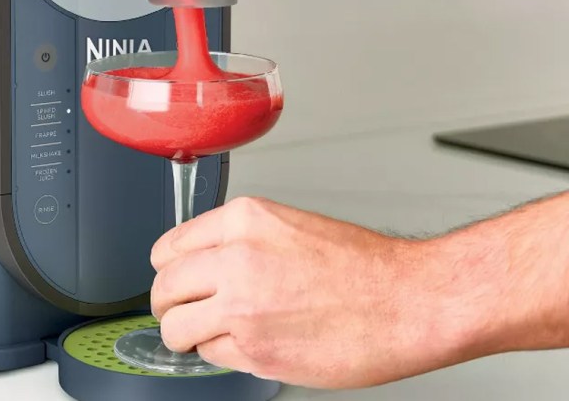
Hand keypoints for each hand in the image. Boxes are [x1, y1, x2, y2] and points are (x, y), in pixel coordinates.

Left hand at [150, 197, 464, 387]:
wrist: (409, 301)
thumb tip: (200, 265)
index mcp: (243, 220)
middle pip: (164, 288)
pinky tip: (250, 344)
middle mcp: (235, 258)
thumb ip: (237, 242)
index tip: (176, 280)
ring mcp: (241, 305)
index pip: (168, 247)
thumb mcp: (286, 226)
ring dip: (187, 334)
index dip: (170, 270)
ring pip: (175, 327)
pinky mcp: (255, 349)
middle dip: (170, 304)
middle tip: (184, 312)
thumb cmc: (362, 267)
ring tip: (209, 334)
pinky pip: (210, 355)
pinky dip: (222, 354)